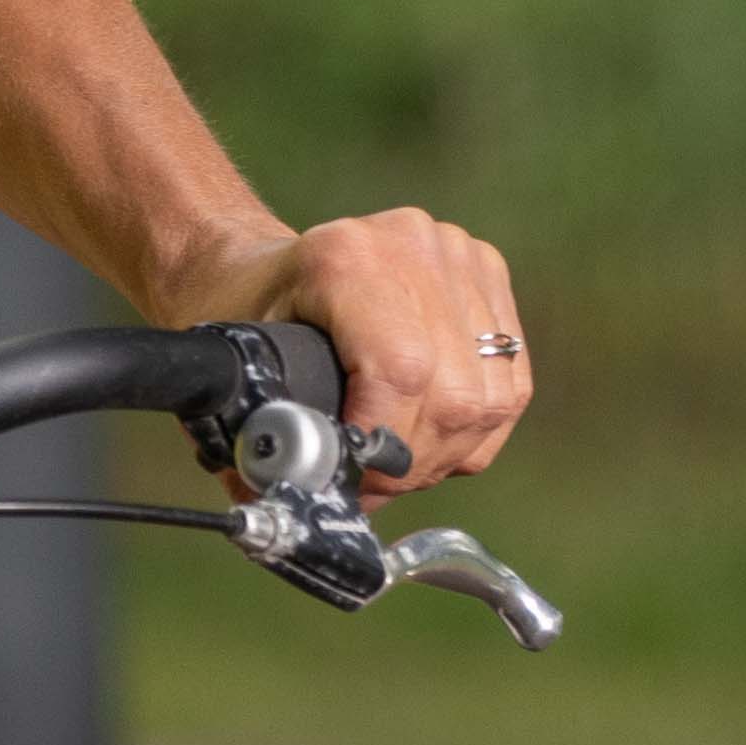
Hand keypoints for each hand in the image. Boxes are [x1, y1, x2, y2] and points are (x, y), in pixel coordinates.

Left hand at [148, 205, 532, 497]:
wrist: (259, 262)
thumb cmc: (242, 317)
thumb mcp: (237, 368)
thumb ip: (263, 435)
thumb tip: (301, 500)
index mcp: (345, 258)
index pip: (401, 371)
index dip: (385, 442)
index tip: (352, 477)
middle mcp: (415, 244)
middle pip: (454, 394)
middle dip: (413, 463)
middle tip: (370, 486)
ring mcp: (460, 256)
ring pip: (488, 398)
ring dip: (446, 453)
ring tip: (396, 464)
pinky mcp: (487, 275)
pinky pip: (508, 384)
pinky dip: (472, 431)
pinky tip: (429, 438)